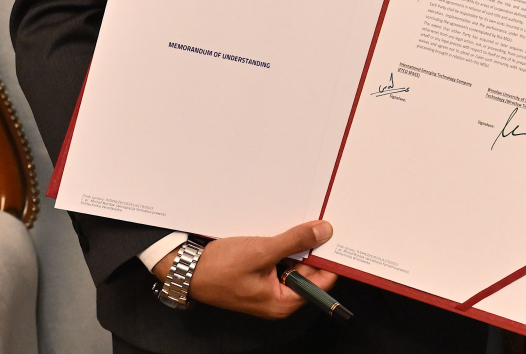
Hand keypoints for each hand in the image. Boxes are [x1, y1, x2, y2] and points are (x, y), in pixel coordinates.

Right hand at [153, 220, 339, 318]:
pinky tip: (277, 232)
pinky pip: (279, 258)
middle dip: (311, 249)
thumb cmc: (220, 269)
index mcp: (283, 302)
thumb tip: (323, 233)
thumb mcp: (262, 251)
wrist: (188, 268)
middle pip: (308, 270)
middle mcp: (278, 298)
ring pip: (293, 262)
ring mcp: (268, 286)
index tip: (337, 238)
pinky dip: (281, 245)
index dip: (329, 259)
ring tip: (292, 226)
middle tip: (316, 223)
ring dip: (294, 245)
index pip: (321, 282)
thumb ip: (295, 242)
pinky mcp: (260, 274)